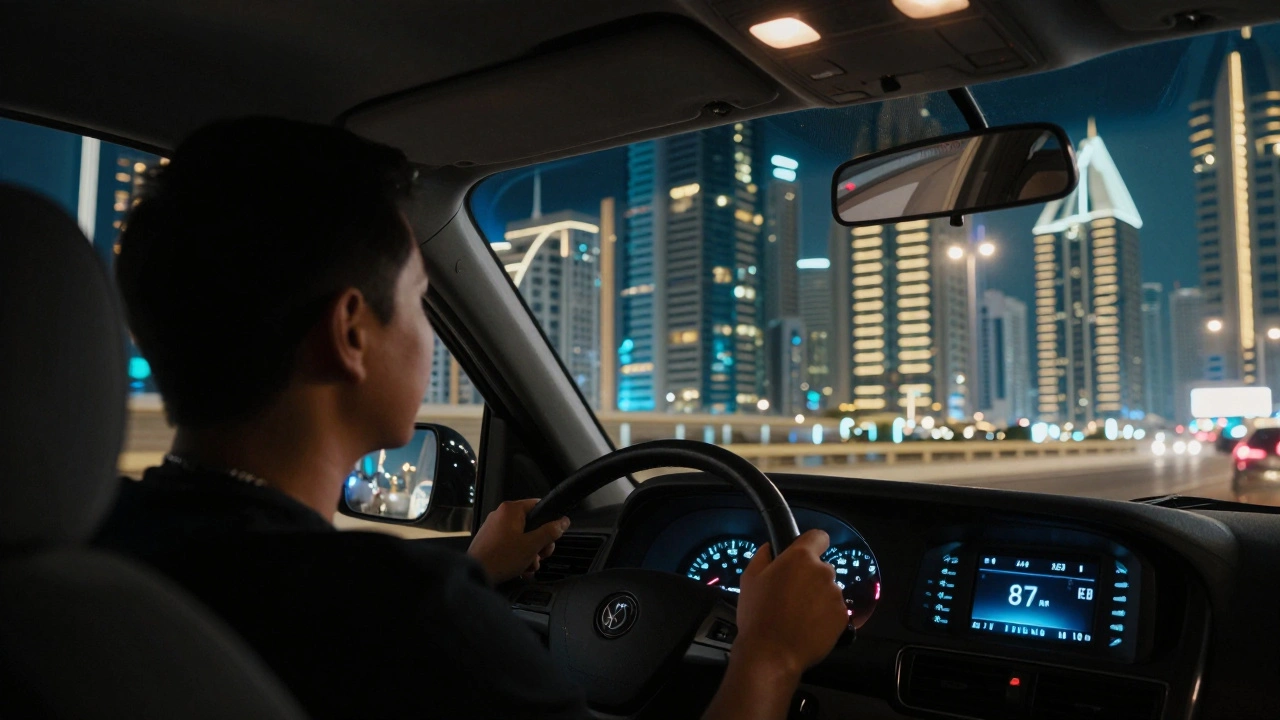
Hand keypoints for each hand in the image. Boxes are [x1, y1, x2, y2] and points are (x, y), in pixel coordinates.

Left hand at [467, 499, 568, 583]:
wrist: (475, 574)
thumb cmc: (502, 558)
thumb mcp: (532, 545)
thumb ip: (550, 532)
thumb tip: (563, 521)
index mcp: (511, 510)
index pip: (538, 505)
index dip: (550, 520)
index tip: (554, 534)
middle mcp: (501, 515)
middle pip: (531, 524)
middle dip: (540, 543)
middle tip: (541, 555)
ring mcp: (494, 528)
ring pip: (522, 537)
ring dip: (530, 553)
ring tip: (529, 566)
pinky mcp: (490, 541)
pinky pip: (511, 545)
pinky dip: (518, 555)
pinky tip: (521, 569)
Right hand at [733, 530, 848, 678]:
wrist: (772, 653)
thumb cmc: (757, 614)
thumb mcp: (749, 579)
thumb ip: (762, 557)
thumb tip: (770, 548)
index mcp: (801, 558)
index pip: (818, 536)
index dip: (811, 544)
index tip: (803, 555)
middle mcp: (823, 572)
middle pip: (821, 567)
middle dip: (809, 577)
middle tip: (790, 595)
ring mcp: (836, 595)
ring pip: (828, 590)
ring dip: (817, 598)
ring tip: (797, 616)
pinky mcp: (842, 617)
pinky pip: (834, 610)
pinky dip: (824, 616)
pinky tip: (807, 627)